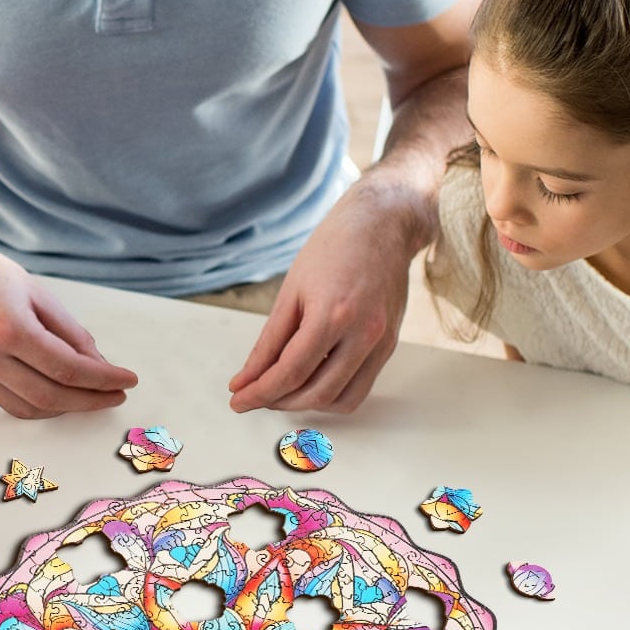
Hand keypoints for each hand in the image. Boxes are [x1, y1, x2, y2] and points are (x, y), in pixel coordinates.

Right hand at [0, 229, 136, 418]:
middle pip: (51, 397)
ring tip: (88, 396)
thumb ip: (69, 332)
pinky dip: (35, 404)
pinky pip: (6, 403)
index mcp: (9, 327)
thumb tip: (98, 364)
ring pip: (28, 408)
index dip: (103, 380)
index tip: (126, 381)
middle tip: (114, 395)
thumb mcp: (36, 292)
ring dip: (64, 408)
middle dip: (89, 401)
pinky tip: (55, 393)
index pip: (68, 368)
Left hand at [228, 180, 422, 412]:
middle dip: (280, 401)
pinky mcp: (389, 346)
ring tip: (282, 391)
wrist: (381, 226)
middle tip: (255, 395)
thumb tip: (247, 378)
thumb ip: (269, 342)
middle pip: (316, 392)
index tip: (239, 400)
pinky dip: (332, 394)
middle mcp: (363, 333)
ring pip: (342, 400)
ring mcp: (381, 342)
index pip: (290, 372)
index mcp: (332, 314)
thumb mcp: (291, 291)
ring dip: (307, 404)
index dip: (260, 392)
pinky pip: (361, 388)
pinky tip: (311, 381)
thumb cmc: (334, 248)